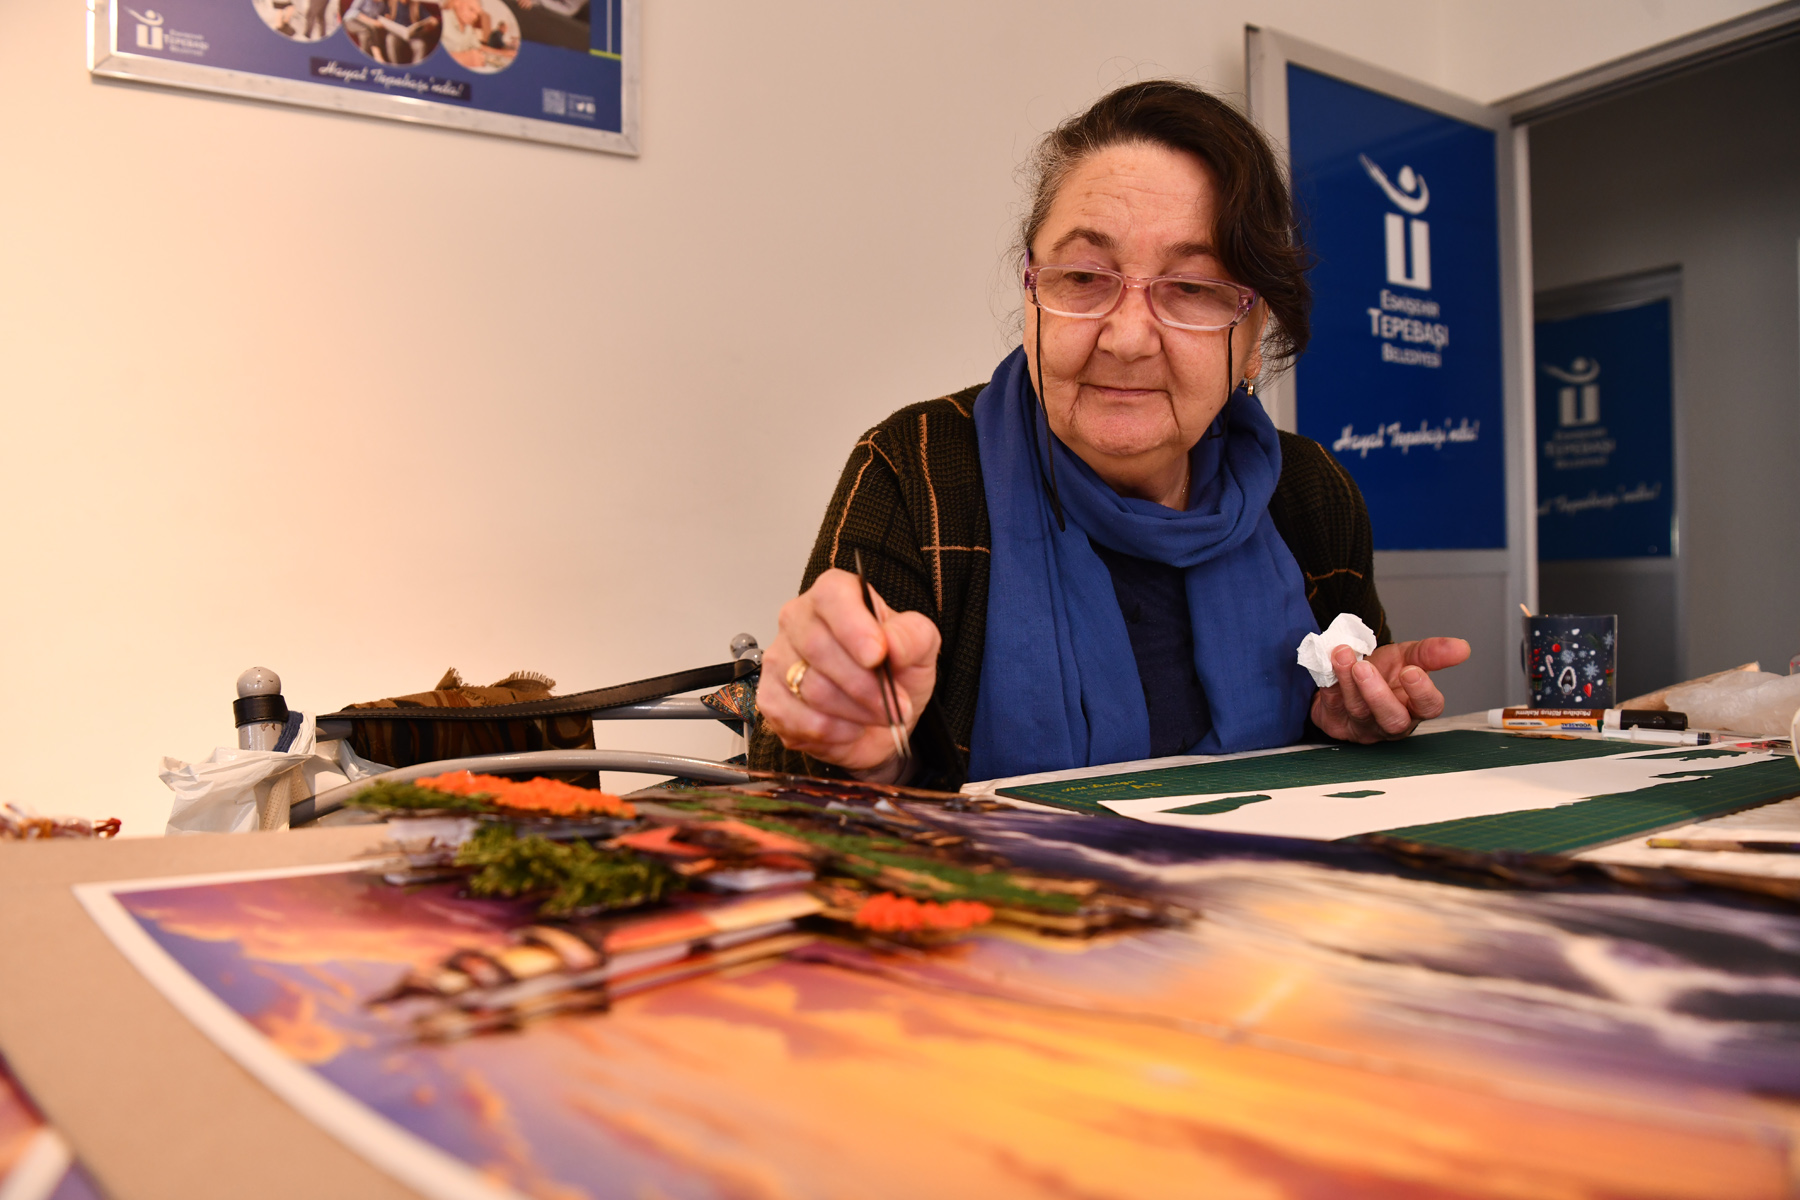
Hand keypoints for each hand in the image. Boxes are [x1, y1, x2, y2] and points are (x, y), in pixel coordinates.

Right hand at [757, 568, 940, 777]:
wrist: (881, 717)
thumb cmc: (895, 673)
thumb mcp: (920, 649)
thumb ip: (912, 637)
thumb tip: (893, 643)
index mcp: (834, 595)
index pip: (832, 597)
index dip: (853, 627)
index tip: (878, 656)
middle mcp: (798, 620)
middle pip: (818, 648)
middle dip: (864, 685)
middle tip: (895, 705)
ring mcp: (779, 660)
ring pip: (810, 688)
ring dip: (855, 712)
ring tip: (877, 717)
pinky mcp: (770, 699)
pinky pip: (797, 720)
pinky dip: (833, 732)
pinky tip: (851, 728)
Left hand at [1310, 637, 1469, 742]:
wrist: (1346, 677)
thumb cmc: (1383, 672)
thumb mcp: (1408, 656)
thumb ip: (1432, 653)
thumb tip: (1463, 648)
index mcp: (1414, 706)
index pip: (1428, 707)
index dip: (1422, 692)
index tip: (1411, 671)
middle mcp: (1391, 721)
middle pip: (1391, 719)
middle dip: (1378, 694)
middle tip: (1364, 668)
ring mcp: (1363, 725)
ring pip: (1358, 710)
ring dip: (1349, 682)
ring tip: (1342, 655)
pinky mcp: (1336, 723)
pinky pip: (1331, 706)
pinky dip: (1330, 683)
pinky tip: (1328, 665)